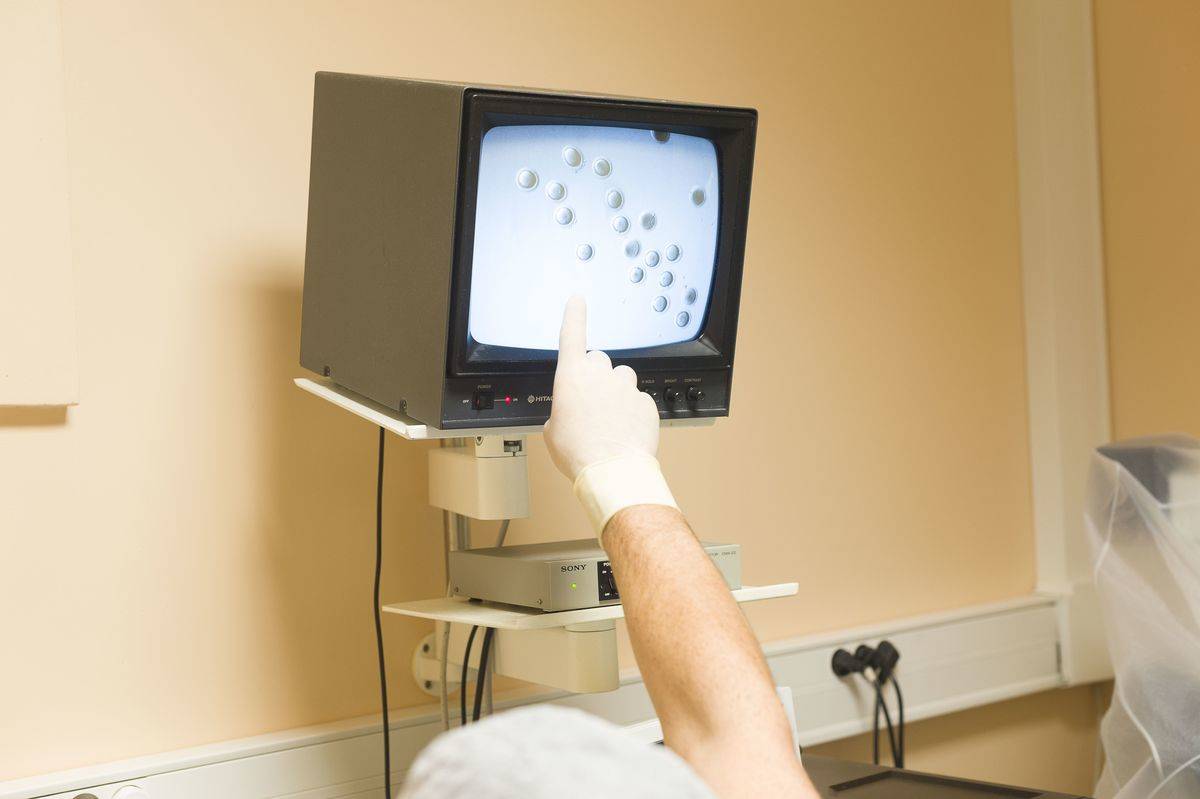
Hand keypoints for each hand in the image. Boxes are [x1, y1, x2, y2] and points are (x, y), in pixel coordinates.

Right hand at [544, 296, 659, 480]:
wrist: (611, 470)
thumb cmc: (578, 453)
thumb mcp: (552, 432)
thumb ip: (561, 413)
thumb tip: (568, 416)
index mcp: (572, 376)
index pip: (572, 334)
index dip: (574, 314)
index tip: (577, 300)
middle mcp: (600, 375)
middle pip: (598, 360)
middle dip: (595, 374)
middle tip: (592, 400)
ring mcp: (626, 386)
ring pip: (622, 377)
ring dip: (616, 390)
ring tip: (611, 418)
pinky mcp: (645, 401)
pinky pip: (638, 399)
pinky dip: (632, 411)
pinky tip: (625, 430)